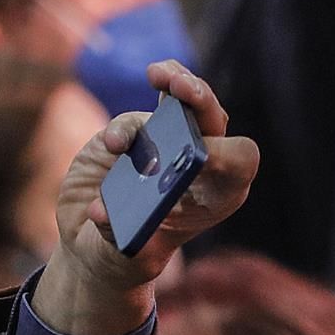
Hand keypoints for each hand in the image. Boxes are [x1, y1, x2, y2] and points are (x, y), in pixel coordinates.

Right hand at [33, 60, 259, 334]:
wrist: (96, 241)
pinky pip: (137, 116)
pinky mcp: (137, 133)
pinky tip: (113, 145)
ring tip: (159, 77)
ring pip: (183, 102)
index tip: (200, 154)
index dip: (224, 153)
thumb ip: (119, 238)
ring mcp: (169, 143)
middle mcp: (200, 164)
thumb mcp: (127, 257)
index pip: (238, 163)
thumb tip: (102, 214)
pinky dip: (125, 126)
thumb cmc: (125, 254)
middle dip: (201, 99)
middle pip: (213, 120)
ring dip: (175, 82)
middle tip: (182, 87)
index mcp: (217, 195)